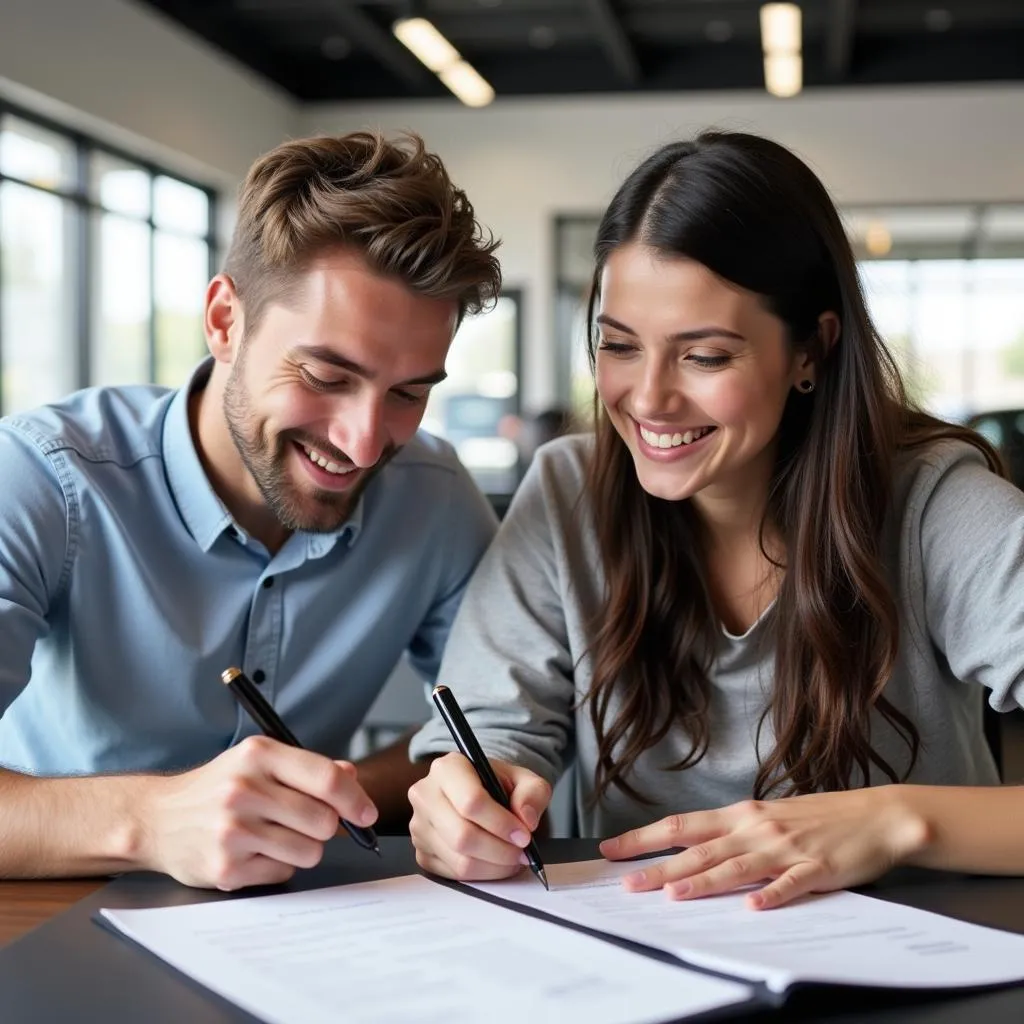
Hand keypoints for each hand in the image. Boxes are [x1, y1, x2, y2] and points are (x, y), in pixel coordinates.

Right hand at [140, 736, 377, 889]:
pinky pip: (283, 872)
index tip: (366, 813)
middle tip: (304, 822)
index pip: (326, 778)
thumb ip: (308, 768)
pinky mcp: (225, 867)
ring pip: (309, 851)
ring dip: (304, 848)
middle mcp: (243, 790)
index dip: (355, 799)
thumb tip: (352, 778)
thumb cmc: (218, 787)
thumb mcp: (259, 762)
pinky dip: (278, 865)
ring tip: (275, 835)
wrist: (157, 819)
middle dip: (325, 826)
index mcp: (259, 754)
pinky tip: (254, 851)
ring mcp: (232, 831)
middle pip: (324, 821)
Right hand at [408, 752, 550, 879]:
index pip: (471, 801)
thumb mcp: (524, 779)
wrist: (480, 794)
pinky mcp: (421, 853)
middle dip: (500, 850)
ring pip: (459, 861)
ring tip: (512, 856)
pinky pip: (454, 875)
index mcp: (448, 768)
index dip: (501, 823)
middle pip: (462, 836)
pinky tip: (495, 862)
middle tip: (522, 851)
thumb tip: (526, 819)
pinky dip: (482, 874)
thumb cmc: (498, 785)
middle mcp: (426, 795)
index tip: (524, 835)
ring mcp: (420, 826)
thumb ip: (533, 793)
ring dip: (495, 866)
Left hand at [599, 787, 929, 909]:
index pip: (682, 825)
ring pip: (735, 866)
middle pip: (699, 849)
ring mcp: (785, 848)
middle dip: (660, 866)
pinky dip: (771, 895)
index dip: (645, 838)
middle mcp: (756, 828)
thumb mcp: (769, 815)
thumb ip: (734, 832)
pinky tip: (753, 906)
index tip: (612, 850)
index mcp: (742, 815)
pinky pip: (790, 884)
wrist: (876, 814)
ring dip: (704, 881)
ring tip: (674, 893)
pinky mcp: (816, 869)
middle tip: (628, 883)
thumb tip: (693, 847)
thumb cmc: (820, 817)